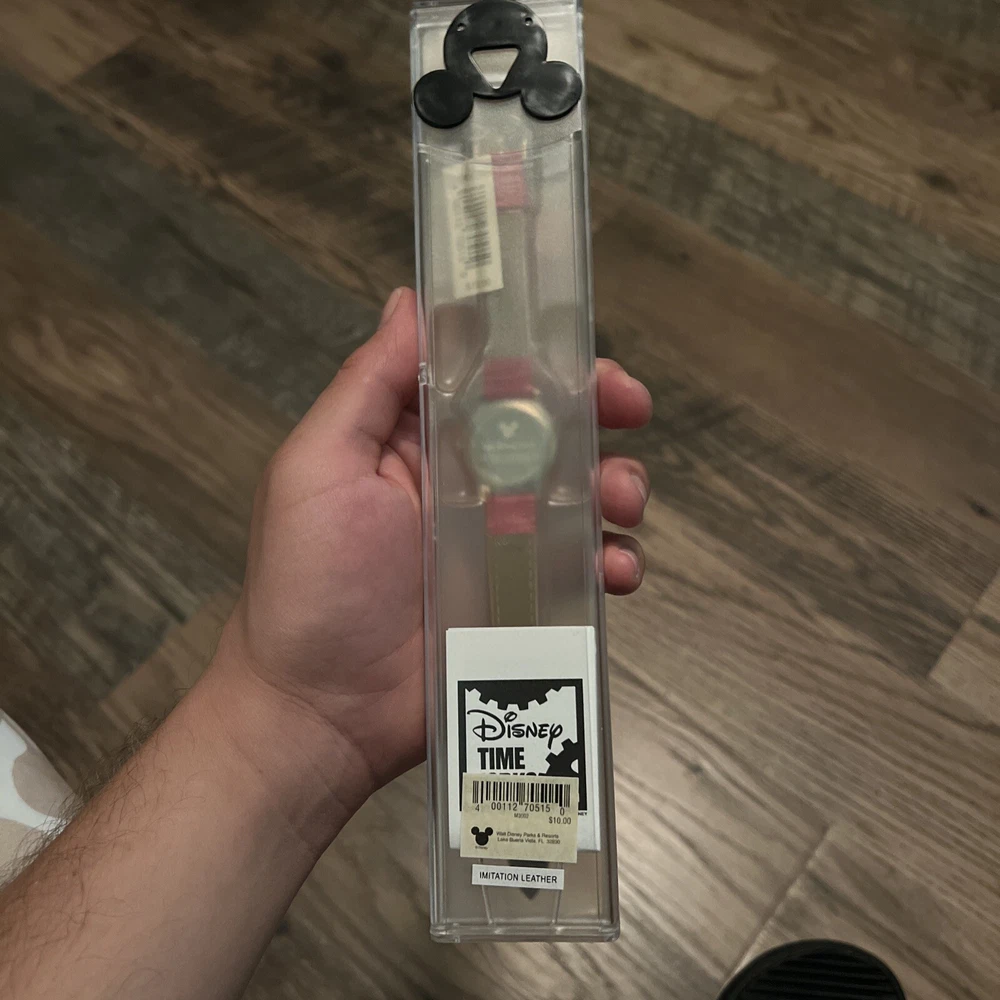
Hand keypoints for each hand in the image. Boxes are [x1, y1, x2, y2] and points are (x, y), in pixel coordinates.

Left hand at [211, 289, 652, 830]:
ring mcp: (502, 547)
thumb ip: (367, 386)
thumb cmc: (308, 583)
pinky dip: (613, 564)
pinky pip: (585, 572)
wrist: (320, 711)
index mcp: (419, 443)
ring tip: (621, 502)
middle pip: (550, 431)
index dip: (540, 357)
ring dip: (616, 485)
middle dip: (598, 413)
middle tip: (630, 410)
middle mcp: (468, 485)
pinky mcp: (526, 603)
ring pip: (581, 496)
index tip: (580, 350)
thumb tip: (408, 300)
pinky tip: (614, 572)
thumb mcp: (319, 467)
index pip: (490, 379)